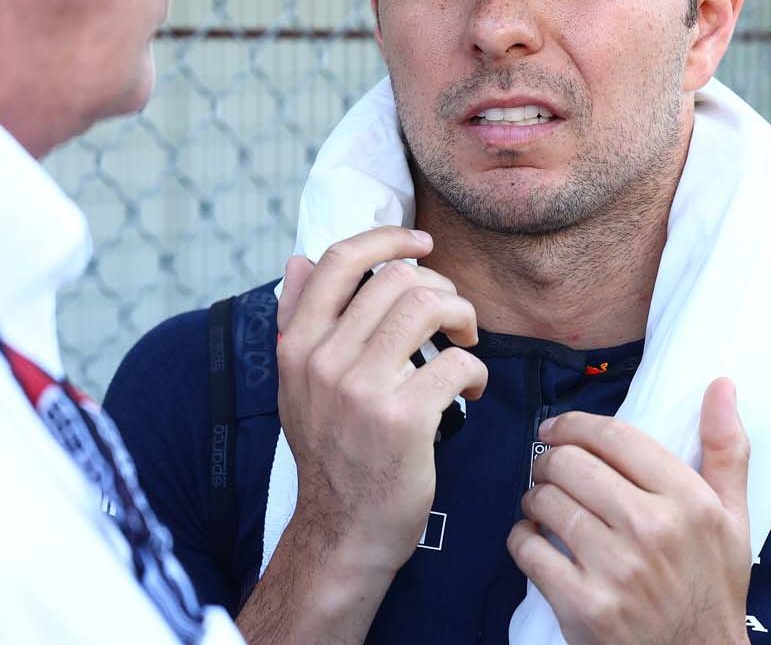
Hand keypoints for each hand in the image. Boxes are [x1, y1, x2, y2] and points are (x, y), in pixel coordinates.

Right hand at [274, 227, 488, 575]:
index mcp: (298, 346)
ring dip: (462, 318)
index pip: (339, 261)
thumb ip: (295, 320)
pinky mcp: (402, 420)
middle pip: (397, 278)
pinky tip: (470, 391)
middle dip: (441, 288)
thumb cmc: (330, 454)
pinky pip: (455, 363)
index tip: (422, 244)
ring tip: (466, 345)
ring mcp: (361, 389)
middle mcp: (323, 360)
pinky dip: (475, 372)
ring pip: (427, 307)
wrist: (342, 531)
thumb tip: (297, 259)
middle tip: (454, 318)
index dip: (388, 238)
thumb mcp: (297, 385)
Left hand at [507, 378, 752, 644]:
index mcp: (688, 502)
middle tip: (549, 472)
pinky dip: (522, 540)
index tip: (557, 429)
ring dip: (533, 499)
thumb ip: (726, 450)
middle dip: (549, 462)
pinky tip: (535, 542)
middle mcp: (651, 530)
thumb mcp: (734, 520)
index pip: (615, 436)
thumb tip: (721, 385)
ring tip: (543, 507)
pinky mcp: (583, 605)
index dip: (575, 424)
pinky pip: (528, 549)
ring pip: (544, 502)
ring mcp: (615, 569)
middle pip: (570, 463)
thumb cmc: (713, 589)